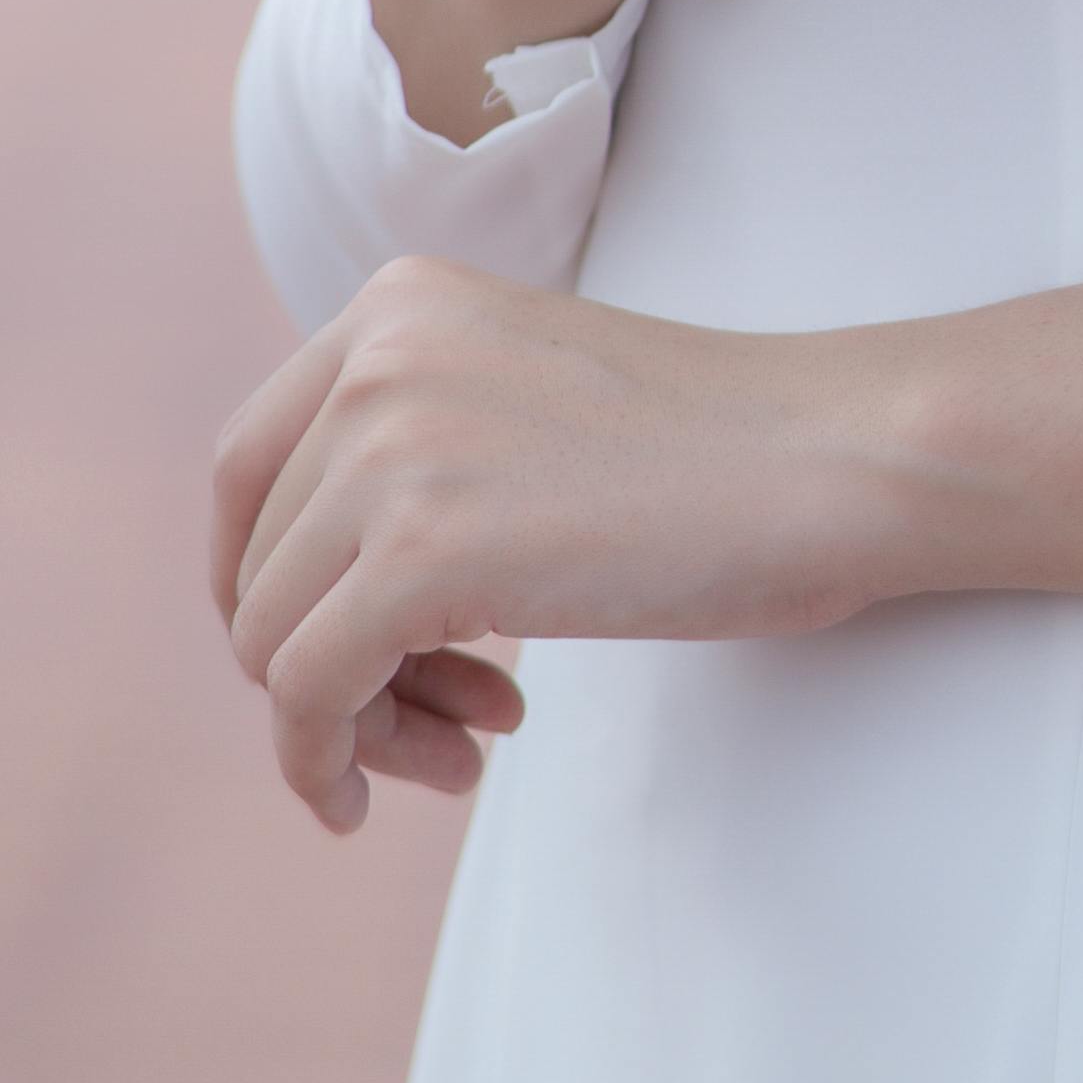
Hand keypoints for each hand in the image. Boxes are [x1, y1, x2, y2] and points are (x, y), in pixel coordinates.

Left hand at [210, 256, 889, 832]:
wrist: (832, 460)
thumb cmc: (717, 455)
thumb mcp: (526, 398)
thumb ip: (418, 450)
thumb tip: (303, 605)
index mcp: (394, 303)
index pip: (250, 470)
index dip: (271, 586)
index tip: (351, 657)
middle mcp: (372, 355)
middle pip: (257, 564)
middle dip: (324, 666)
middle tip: (441, 722)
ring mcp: (390, 449)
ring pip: (272, 641)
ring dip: (357, 724)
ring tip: (469, 748)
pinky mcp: (423, 554)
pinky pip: (307, 695)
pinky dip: (331, 762)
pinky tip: (442, 779)